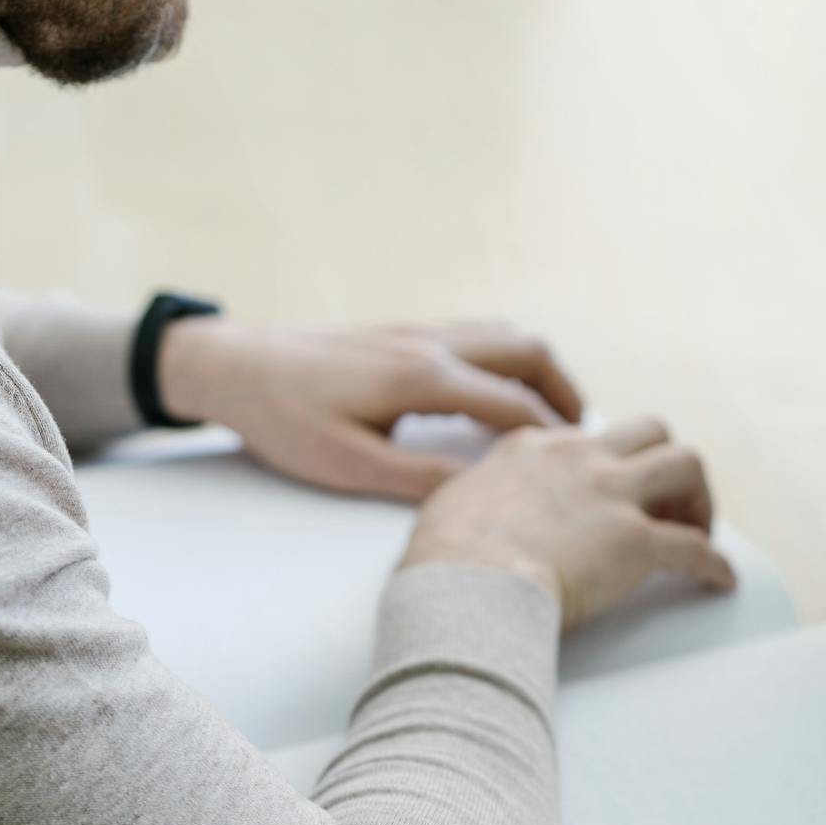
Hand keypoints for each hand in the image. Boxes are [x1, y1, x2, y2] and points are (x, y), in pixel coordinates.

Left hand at [154, 317, 583, 499]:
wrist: (234, 365)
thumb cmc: (284, 420)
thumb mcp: (348, 465)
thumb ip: (420, 479)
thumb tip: (486, 494)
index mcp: (423, 377)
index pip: (515, 404)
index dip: (558, 438)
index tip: (591, 467)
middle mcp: (430, 343)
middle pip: (527, 350)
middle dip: (566, 390)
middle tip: (588, 436)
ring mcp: (417, 330)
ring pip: (504, 334)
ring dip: (539, 370)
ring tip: (554, 417)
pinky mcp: (401, 331)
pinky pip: (477, 334)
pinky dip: (507, 359)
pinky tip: (498, 393)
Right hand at [399, 414, 736, 624]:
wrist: (465, 582)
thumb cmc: (445, 555)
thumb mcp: (449, 502)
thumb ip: (476, 496)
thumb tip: (472, 512)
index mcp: (534, 448)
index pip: (587, 437)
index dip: (606, 463)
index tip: (609, 484)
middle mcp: (580, 459)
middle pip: (650, 431)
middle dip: (664, 463)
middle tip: (665, 502)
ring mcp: (612, 496)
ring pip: (686, 464)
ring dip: (698, 497)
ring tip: (697, 529)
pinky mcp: (637, 542)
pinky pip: (695, 548)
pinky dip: (714, 564)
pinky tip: (719, 580)